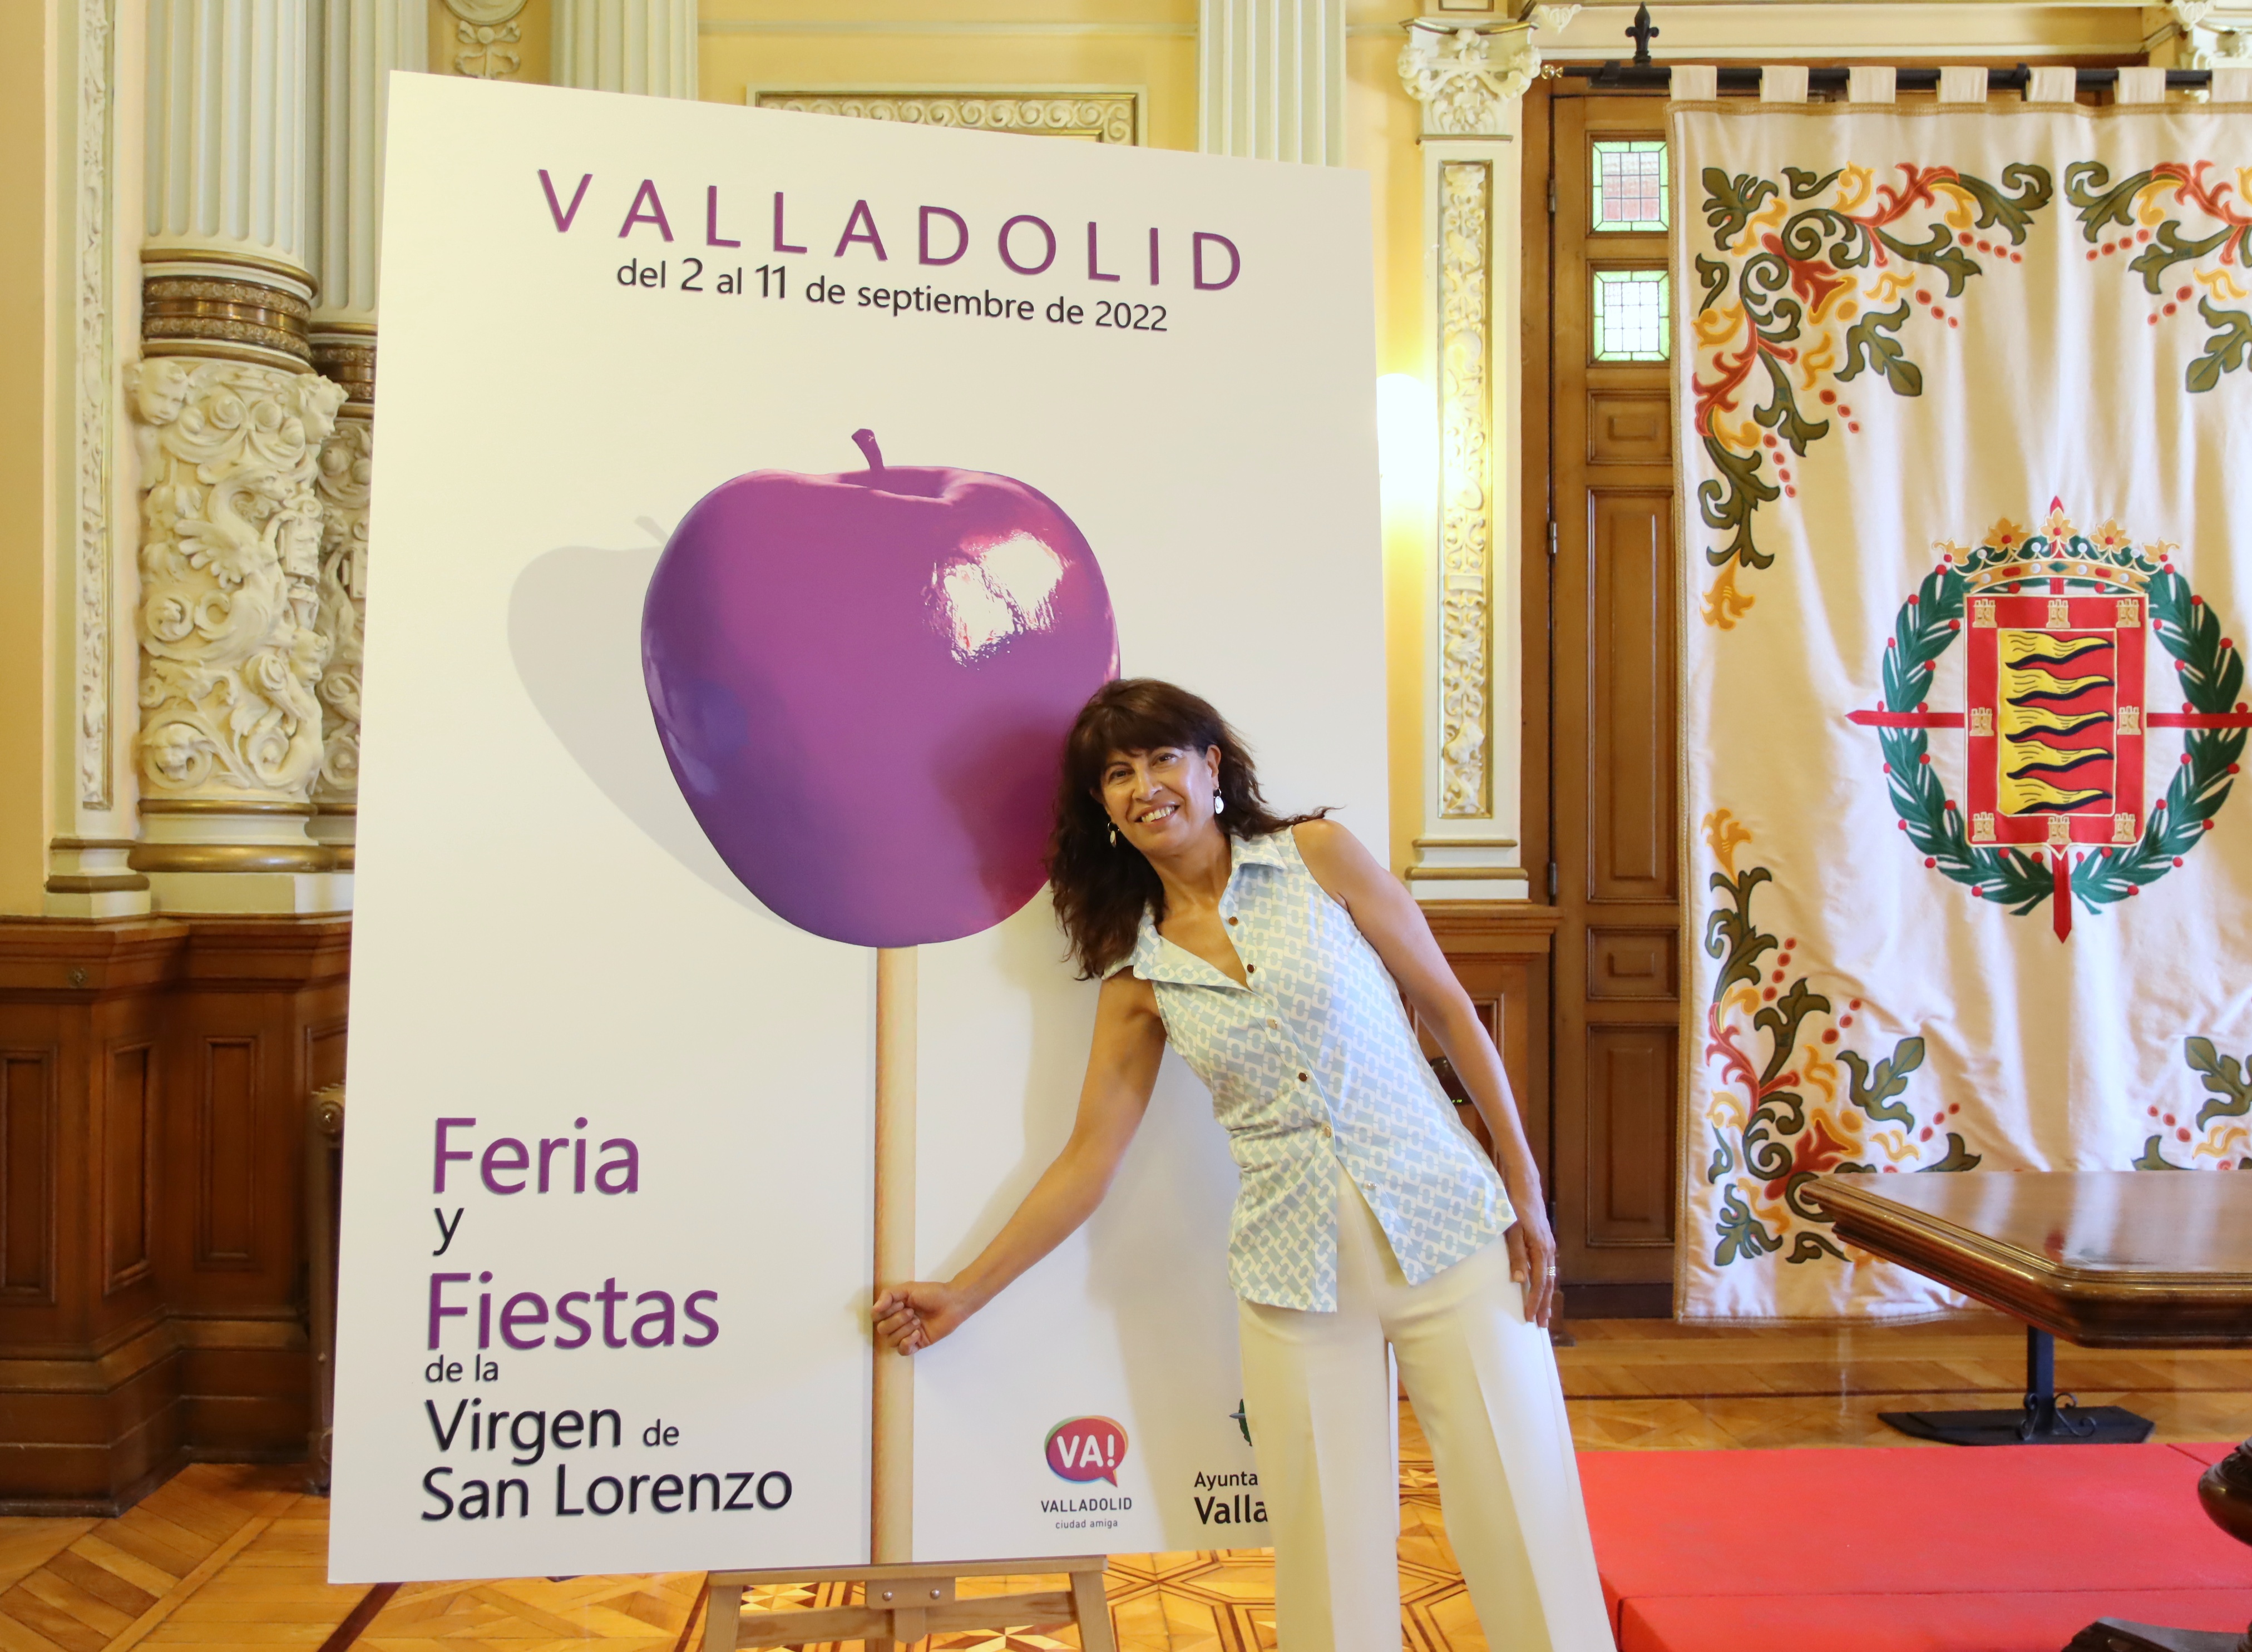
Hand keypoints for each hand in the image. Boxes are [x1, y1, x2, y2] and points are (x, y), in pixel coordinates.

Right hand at [872, 1280, 972, 1353]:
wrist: (952, 1303)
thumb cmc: (931, 1293)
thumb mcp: (907, 1288)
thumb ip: (888, 1295)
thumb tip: (875, 1309)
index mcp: (893, 1309)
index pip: (876, 1316)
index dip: (885, 1312)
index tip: (900, 1303)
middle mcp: (897, 1322)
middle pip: (882, 1330)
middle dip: (896, 1320)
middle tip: (912, 1312)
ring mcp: (906, 1334)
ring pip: (891, 1341)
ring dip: (904, 1330)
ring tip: (918, 1321)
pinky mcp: (917, 1344)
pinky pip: (902, 1351)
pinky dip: (907, 1342)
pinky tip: (918, 1333)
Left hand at [1503, 1206, 1559, 1330]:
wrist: (1524, 1184)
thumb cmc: (1514, 1205)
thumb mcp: (1511, 1230)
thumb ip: (1515, 1254)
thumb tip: (1519, 1280)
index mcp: (1541, 1249)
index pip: (1539, 1283)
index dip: (1535, 1301)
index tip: (1530, 1318)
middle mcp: (1548, 1249)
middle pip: (1548, 1283)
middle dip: (1545, 1305)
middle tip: (1542, 1325)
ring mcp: (1547, 1244)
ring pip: (1548, 1276)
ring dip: (1546, 1295)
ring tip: (1544, 1312)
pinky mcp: (1543, 1240)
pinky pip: (1546, 1267)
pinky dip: (1544, 1281)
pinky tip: (1540, 1287)